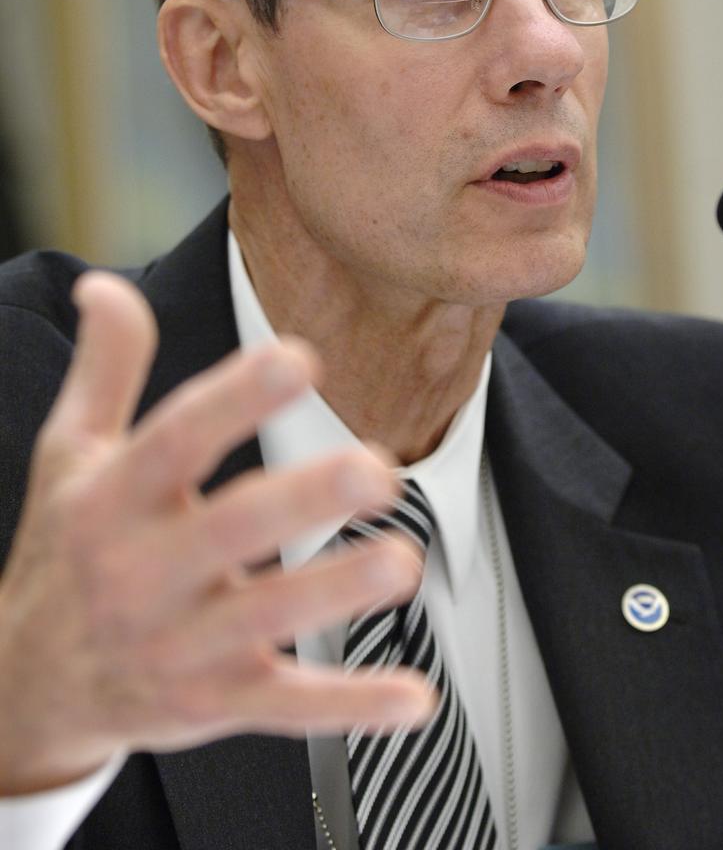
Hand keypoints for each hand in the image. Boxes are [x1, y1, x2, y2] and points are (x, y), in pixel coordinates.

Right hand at [0, 272, 431, 795]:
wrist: (28, 685)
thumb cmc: (68, 548)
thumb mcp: (70, 454)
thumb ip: (106, 369)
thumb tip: (104, 284)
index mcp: (112, 500)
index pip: (174, 441)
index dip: (235, 399)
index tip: (299, 359)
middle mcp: (142, 572)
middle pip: (229, 530)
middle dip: (303, 500)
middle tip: (377, 469)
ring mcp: (179, 643)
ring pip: (265, 619)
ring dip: (336, 593)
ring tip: (405, 562)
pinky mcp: (214, 700)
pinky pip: (286, 707)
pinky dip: (349, 705)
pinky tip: (414, 698)